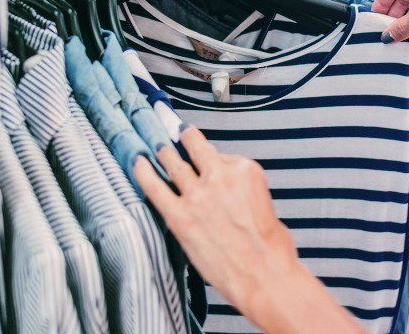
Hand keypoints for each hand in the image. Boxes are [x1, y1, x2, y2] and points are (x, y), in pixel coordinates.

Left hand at [133, 126, 368, 333]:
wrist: (264, 275)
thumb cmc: (271, 249)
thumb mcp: (265, 206)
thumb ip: (242, 193)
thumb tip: (228, 196)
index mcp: (246, 170)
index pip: (223, 155)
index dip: (214, 159)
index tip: (208, 157)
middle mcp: (219, 177)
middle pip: (196, 148)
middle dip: (185, 138)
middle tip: (176, 133)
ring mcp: (197, 195)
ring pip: (173, 163)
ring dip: (163, 151)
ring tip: (156, 145)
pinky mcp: (180, 216)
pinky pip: (155, 188)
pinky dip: (143, 173)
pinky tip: (137, 163)